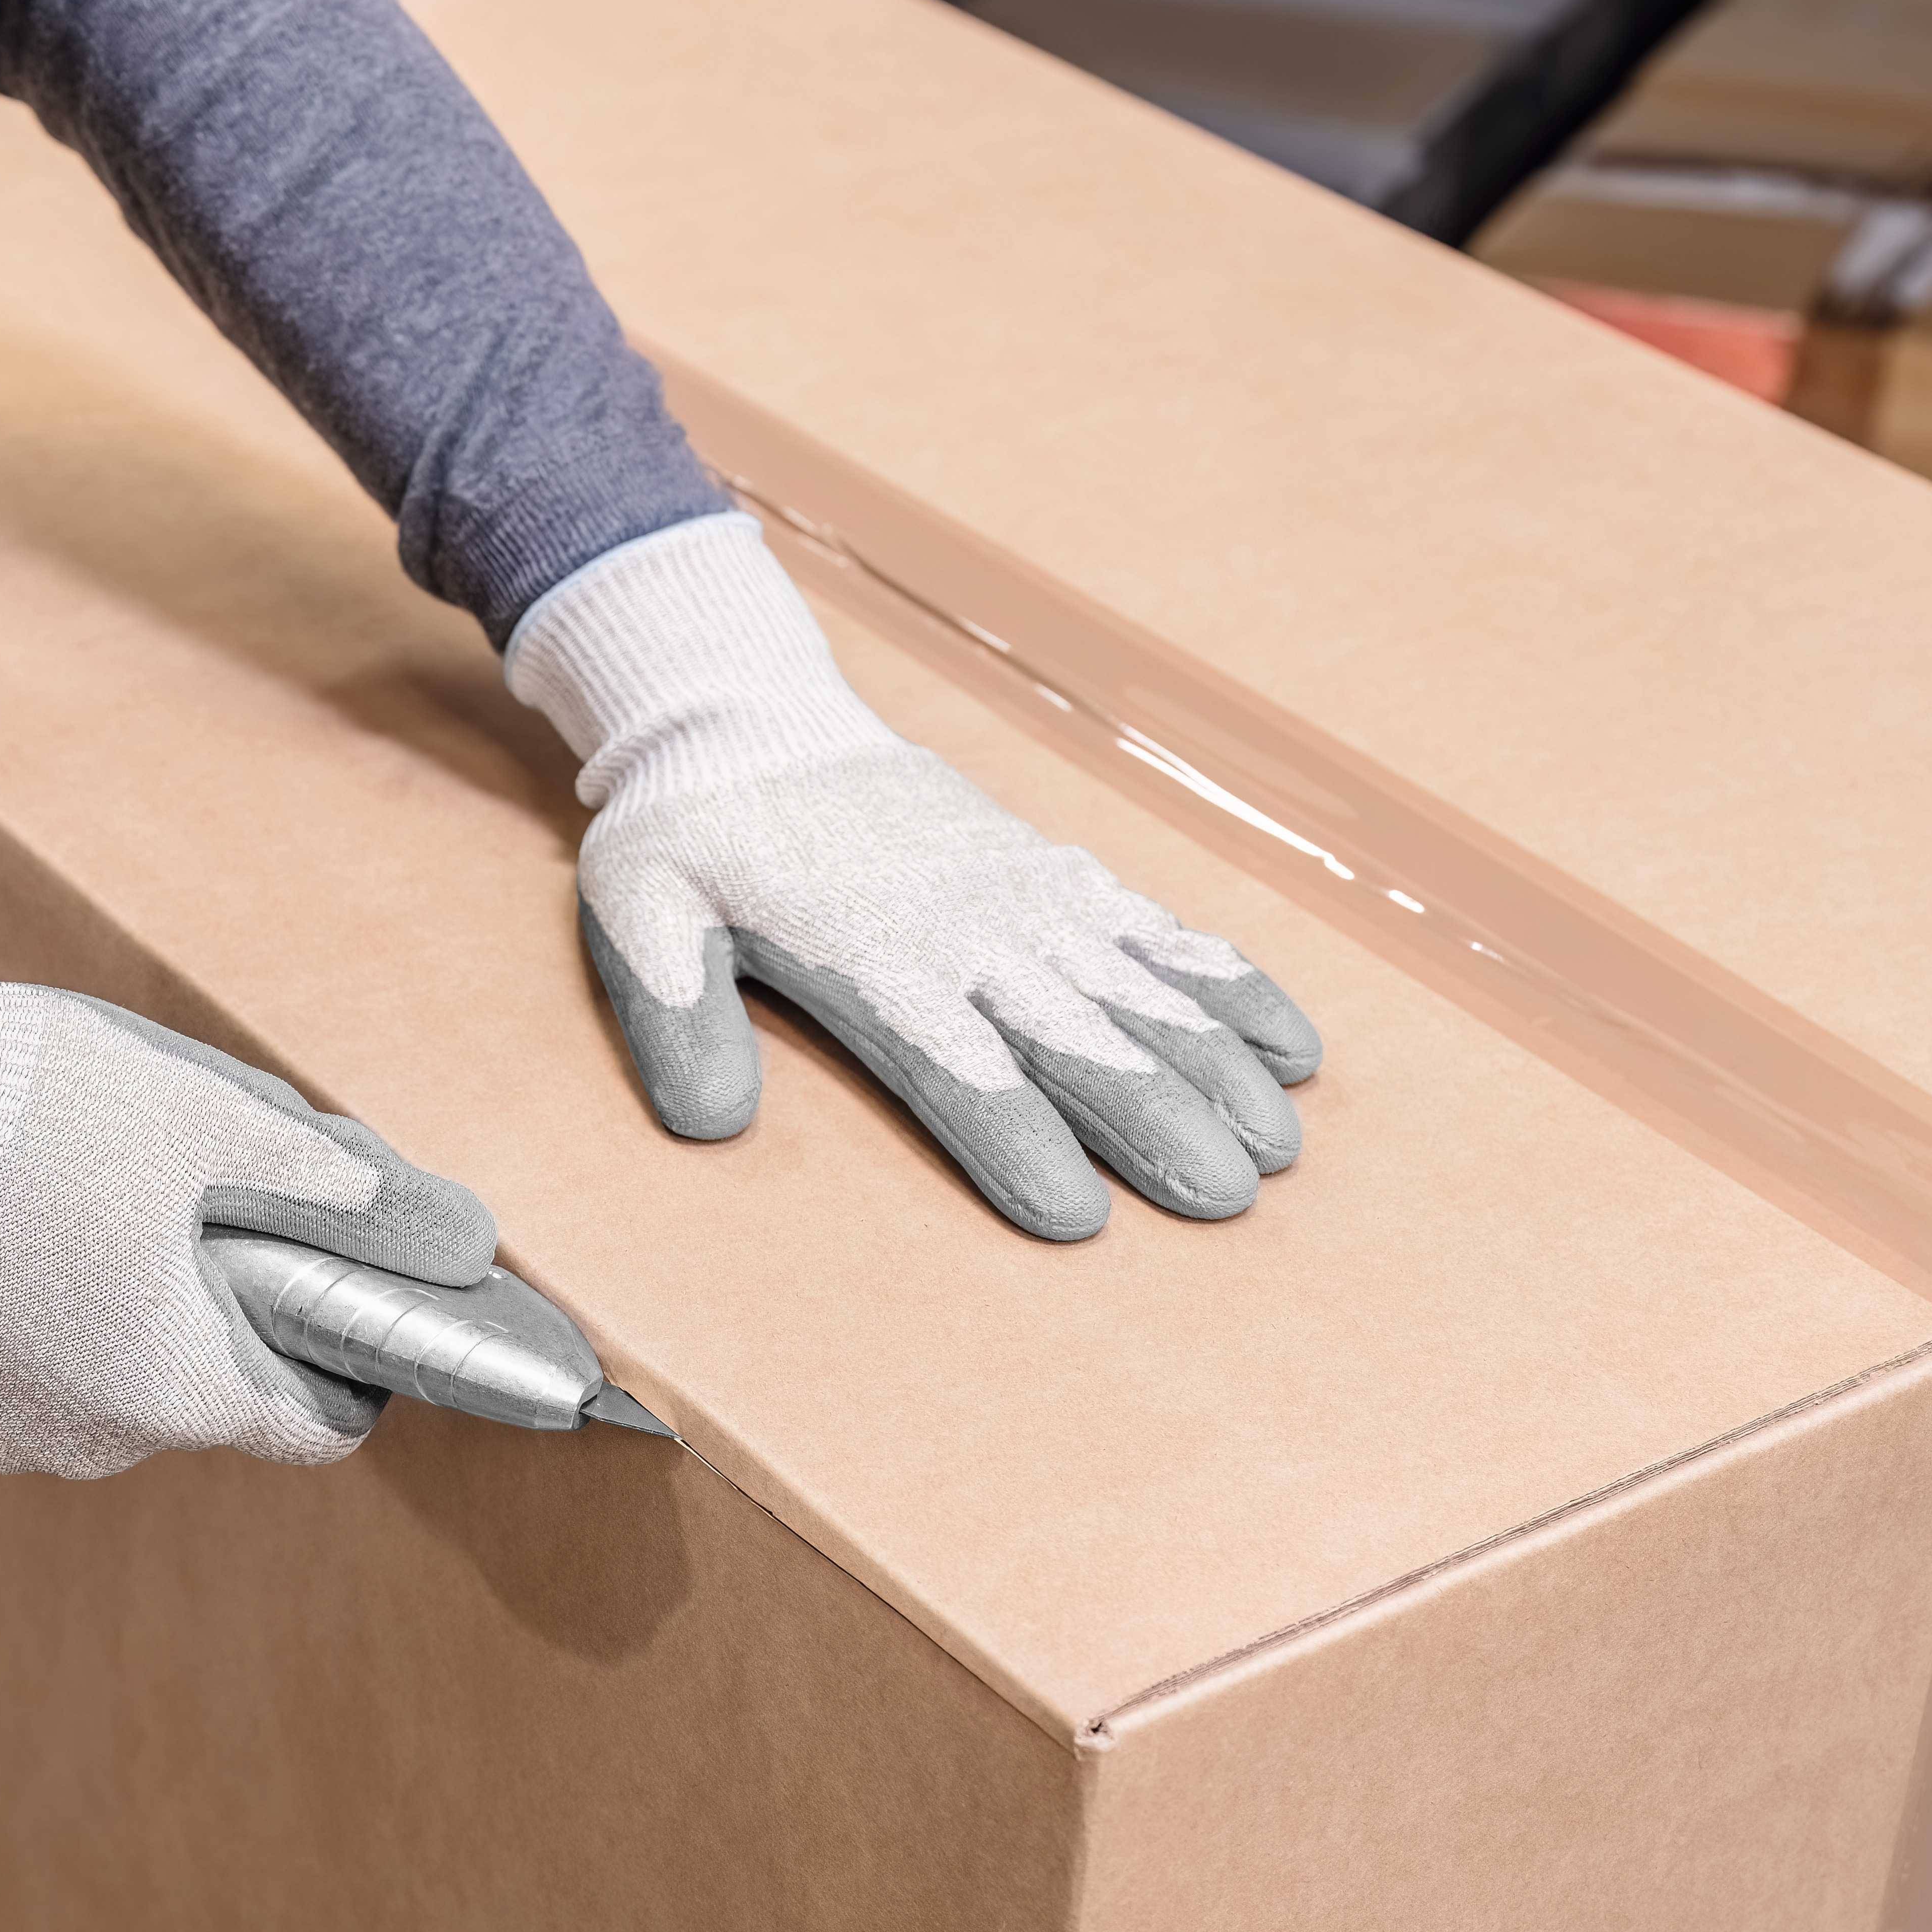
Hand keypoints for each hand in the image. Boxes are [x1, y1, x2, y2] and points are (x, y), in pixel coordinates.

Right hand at [0, 907, 494, 1477]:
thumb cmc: (13, 1113)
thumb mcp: (202, 1121)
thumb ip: (327, 1186)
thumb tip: (437, 1226)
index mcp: (179, 1393)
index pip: (316, 1426)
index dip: (351, 1358)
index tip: (340, 1287)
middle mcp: (89, 1446)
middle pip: (205, 1392)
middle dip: (220, 1305)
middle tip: (191, 1192)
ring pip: (106, 1378)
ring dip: (118, 1303)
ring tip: (81, 1187)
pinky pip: (15, 1367)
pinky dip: (29, 1308)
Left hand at [506, 516, 1320, 1239]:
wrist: (753, 717)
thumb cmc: (694, 831)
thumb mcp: (639, 911)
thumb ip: (671, 1011)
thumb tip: (708, 1121)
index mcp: (874, 959)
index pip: (959, 1065)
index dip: (1020, 1139)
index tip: (1078, 1214)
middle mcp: (972, 932)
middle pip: (1079, 1038)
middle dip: (1159, 1118)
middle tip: (1228, 1197)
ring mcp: (1029, 899)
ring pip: (1140, 992)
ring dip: (1215, 1067)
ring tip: (1278, 1144)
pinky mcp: (1060, 875)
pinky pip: (1161, 932)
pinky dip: (1231, 985)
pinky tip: (1293, 1046)